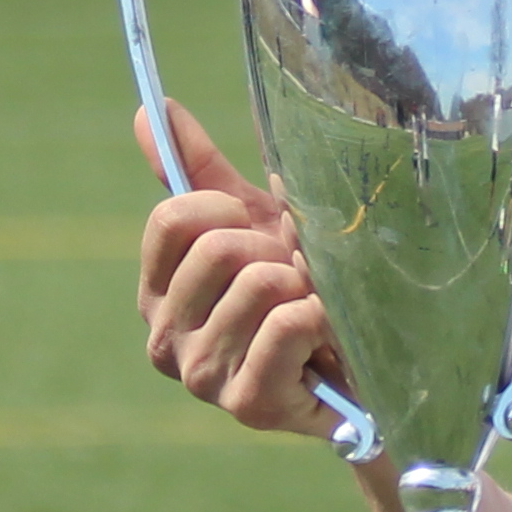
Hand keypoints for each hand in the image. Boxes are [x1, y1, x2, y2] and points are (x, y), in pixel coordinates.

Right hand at [136, 100, 353, 443]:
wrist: (358, 372)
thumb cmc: (298, 291)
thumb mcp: (252, 223)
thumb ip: (200, 171)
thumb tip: (153, 108)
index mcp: (157, 292)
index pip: (172, 218)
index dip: (226, 209)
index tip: (256, 228)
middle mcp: (165, 339)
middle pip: (219, 249)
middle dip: (276, 250)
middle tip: (296, 279)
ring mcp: (202, 377)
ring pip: (260, 284)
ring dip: (306, 286)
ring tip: (313, 311)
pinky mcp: (247, 403)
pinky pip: (289, 324)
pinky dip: (322, 317)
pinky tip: (324, 342)